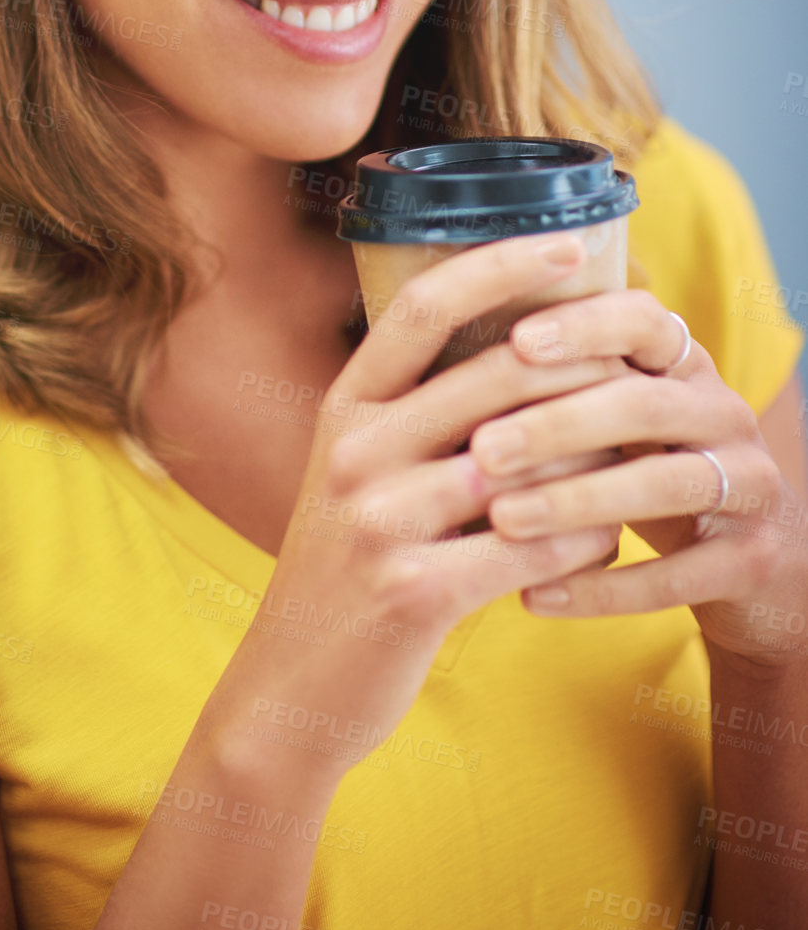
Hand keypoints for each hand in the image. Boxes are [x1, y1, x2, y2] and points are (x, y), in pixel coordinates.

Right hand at [233, 230, 621, 784]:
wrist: (288, 685)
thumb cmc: (345, 566)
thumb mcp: (356, 471)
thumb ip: (417, 414)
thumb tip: (524, 352)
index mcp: (345, 407)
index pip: (422, 305)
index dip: (499, 265)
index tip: (569, 244)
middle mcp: (358, 449)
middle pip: (494, 373)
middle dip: (581, 359)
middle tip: (640, 354)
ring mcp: (382, 519)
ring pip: (528, 463)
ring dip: (596, 457)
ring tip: (636, 452)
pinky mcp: (414, 590)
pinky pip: (533, 549)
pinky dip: (584, 540)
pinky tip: (603, 538)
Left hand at [469, 290, 807, 665]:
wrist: (750, 563)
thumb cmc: (645, 468)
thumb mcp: (615, 417)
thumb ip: (559, 383)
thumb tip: (442, 352)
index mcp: (684, 364)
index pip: (642, 320)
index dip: (584, 326)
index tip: (515, 340)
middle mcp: (724, 412)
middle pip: (645, 404)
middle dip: (557, 424)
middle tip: (482, 448)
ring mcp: (751, 484)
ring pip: (666, 483)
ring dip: (577, 501)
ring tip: (501, 521)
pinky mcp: (754, 559)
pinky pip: (678, 575)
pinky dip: (604, 588)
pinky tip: (535, 596)